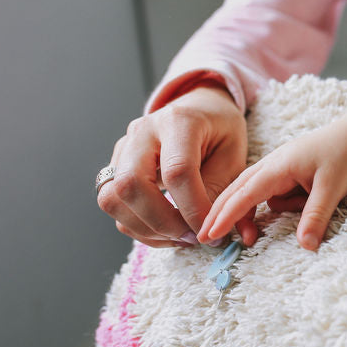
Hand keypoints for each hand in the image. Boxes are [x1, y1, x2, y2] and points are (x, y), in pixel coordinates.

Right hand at [97, 86, 248, 246]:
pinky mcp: (114, 165)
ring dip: (146, 229)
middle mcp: (143, 131)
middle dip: (162, 222)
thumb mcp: (234, 154)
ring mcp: (123, 147)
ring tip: (182, 237)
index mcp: (180, 121)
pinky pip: (114, 204)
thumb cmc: (219, 131)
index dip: (192, 208)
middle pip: (131, 184)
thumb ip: (220, 189)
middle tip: (193, 238)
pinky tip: (167, 232)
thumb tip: (209, 229)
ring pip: (112, 198)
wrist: (199, 108)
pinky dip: (138, 227)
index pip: (177, 171)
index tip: (210, 231)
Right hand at [197, 115, 346, 250]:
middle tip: (207, 239)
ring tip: (297, 209)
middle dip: (224, 214)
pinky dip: (286, 204)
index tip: (209, 234)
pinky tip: (307, 199)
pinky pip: (277, 195)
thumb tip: (305, 247)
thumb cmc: (346, 154)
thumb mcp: (333, 187)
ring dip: (272, 211)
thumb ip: (316, 216)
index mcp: (279, 165)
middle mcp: (273, 165)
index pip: (245, 193)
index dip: (226, 215)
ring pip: (260, 196)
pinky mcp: (287, 173)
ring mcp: (279, 168)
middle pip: (239, 192)